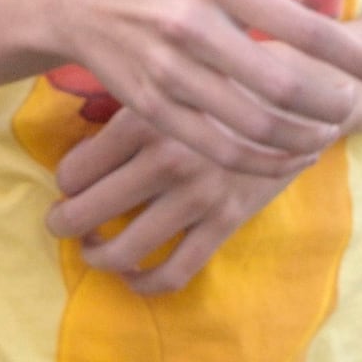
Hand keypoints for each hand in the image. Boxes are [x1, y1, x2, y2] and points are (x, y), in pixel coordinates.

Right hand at [41, 0, 361, 176]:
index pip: (306, 27)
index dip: (359, 58)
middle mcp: (194, 25)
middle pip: (283, 84)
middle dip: (330, 105)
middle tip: (353, 108)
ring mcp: (169, 71)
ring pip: (252, 124)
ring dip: (301, 138)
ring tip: (327, 133)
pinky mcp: (150, 107)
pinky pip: (217, 147)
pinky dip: (261, 160)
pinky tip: (288, 154)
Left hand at [45, 105, 302, 290]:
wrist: (301, 92)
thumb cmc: (226, 79)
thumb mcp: (170, 80)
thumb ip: (129, 112)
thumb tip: (81, 153)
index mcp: (144, 117)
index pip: (74, 170)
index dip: (64, 182)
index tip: (70, 184)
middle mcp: (166, 157)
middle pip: (86, 212)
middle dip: (63, 224)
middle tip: (60, 222)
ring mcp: (197, 194)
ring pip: (124, 250)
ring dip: (97, 257)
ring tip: (92, 249)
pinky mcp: (226, 220)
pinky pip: (174, 271)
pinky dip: (144, 282)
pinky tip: (133, 275)